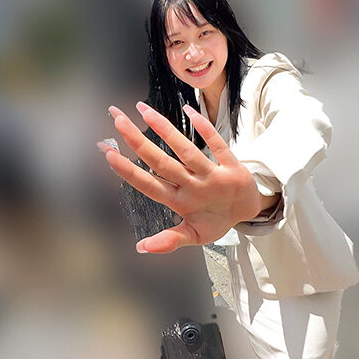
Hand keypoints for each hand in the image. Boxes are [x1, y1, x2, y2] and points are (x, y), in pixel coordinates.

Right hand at [98, 101, 261, 253]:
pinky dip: (204, 127)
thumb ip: (169, 240)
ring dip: (165, 129)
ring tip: (143, 110)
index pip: (149, 186)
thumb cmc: (216, 220)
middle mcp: (194, 188)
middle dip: (138, 141)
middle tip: (117, 118)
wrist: (250, 210)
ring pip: (186, 150)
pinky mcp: (232, 165)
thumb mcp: (193, 236)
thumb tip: (140, 249)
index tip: (108, 153)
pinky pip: (218, 144)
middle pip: (162, 163)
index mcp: (181, 203)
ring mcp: (214, 175)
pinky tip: (188, 109)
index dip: (128, 171)